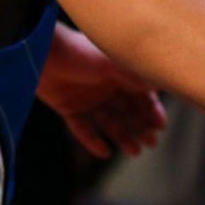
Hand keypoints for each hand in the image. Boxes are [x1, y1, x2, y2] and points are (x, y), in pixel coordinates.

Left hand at [37, 25, 166, 156]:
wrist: (42, 52)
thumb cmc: (80, 51)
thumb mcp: (113, 62)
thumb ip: (136, 76)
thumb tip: (161, 86)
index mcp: (119, 72)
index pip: (141, 95)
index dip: (152, 111)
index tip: (161, 126)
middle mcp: (106, 85)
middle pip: (128, 111)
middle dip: (141, 127)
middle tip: (151, 143)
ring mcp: (87, 98)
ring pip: (109, 122)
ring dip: (123, 136)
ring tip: (134, 152)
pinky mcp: (68, 107)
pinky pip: (83, 128)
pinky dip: (92, 141)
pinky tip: (104, 153)